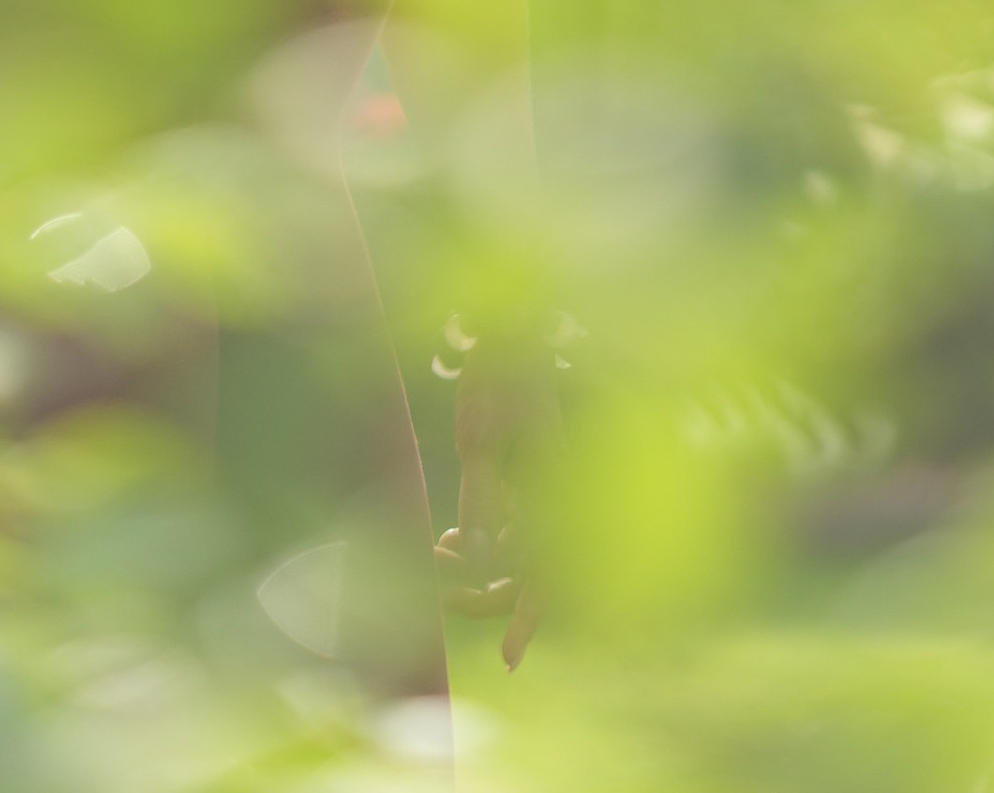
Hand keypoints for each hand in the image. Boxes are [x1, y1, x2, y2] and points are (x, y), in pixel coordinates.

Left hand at [435, 349, 550, 668]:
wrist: (505, 332)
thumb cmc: (496, 377)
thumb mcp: (482, 436)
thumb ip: (481, 495)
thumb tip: (479, 552)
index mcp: (554, 489)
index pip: (545, 571)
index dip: (526, 621)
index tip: (507, 661)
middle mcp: (550, 499)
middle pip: (526, 575)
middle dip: (485, 596)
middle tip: (439, 597)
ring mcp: (536, 494)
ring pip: (513, 557)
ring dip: (478, 571)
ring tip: (440, 554)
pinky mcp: (519, 483)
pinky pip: (505, 532)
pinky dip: (479, 544)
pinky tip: (450, 540)